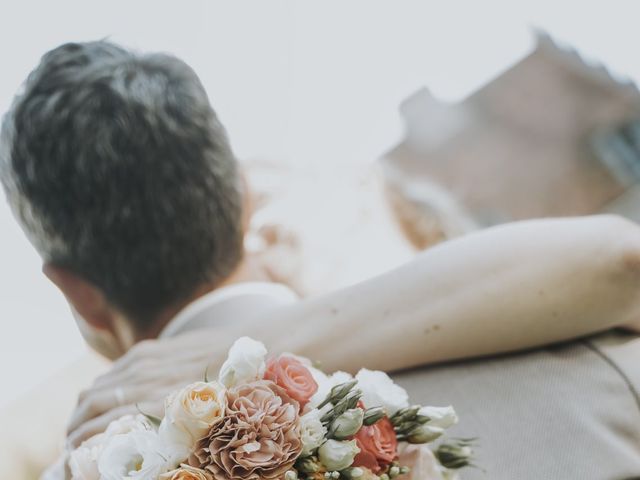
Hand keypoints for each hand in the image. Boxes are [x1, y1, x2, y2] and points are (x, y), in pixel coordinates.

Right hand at [66, 328, 235, 447]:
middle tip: (71, 448)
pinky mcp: (148, 350)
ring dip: (82, 409)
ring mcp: (145, 363)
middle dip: (74, 430)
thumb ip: (170, 435)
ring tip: (80, 428)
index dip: (79, 447)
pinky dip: (99, 389)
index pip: (100, 428)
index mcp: (158, 406)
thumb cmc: (234, 391)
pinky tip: (101, 401)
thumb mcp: (204, 424)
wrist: (250, 345)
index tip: (73, 462)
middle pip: (89, 406)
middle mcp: (146, 382)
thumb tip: (146, 453)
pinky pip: (112, 372)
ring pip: (96, 387)